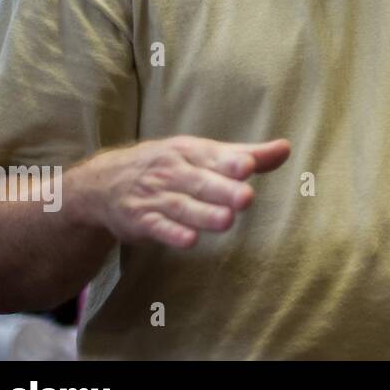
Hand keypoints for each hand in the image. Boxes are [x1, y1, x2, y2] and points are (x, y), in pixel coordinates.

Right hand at [70, 135, 290, 248]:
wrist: (104, 183)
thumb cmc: (170, 165)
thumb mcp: (203, 154)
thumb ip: (245, 155)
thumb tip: (285, 148)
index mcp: (190, 151)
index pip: (213, 156)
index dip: (230, 162)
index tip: (248, 166)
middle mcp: (172, 172)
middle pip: (199, 182)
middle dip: (222, 190)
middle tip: (246, 197)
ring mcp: (155, 196)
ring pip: (181, 206)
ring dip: (203, 214)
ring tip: (227, 221)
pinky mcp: (141, 221)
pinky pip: (157, 227)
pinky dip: (171, 234)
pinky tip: (189, 240)